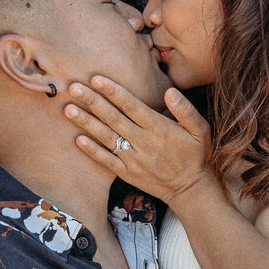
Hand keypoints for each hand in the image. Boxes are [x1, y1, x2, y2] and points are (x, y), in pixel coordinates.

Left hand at [64, 77, 212, 205]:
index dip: (112, 91)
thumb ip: (185, 110)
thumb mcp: (200, 129)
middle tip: (72, 87)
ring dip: (86, 122)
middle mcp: (142, 141)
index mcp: (158, 127)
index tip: (95, 78)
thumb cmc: (195, 155)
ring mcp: (133, 158)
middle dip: (91, 101)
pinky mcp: (127, 173)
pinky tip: (77, 139)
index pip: (131, 104)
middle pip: (112, 117)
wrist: (190, 190)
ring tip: (68, 109)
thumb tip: (170, 92)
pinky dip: (92, 150)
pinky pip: (106, 160)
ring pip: (105, 136)